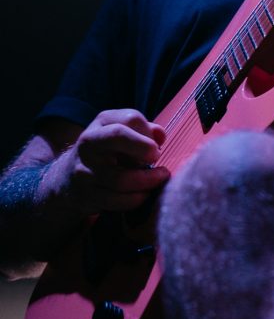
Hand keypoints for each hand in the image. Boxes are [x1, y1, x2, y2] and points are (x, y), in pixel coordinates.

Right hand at [42, 109, 169, 215]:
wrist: (67, 178)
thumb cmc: (106, 152)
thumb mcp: (121, 133)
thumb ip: (143, 131)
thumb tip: (160, 136)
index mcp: (102, 122)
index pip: (130, 118)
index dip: (149, 132)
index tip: (156, 145)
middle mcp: (89, 142)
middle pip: (118, 136)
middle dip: (143, 147)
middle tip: (157, 158)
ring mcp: (84, 170)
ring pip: (120, 177)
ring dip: (146, 181)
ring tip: (159, 179)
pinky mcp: (86, 196)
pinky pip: (115, 200)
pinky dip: (135, 199)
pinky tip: (144, 194)